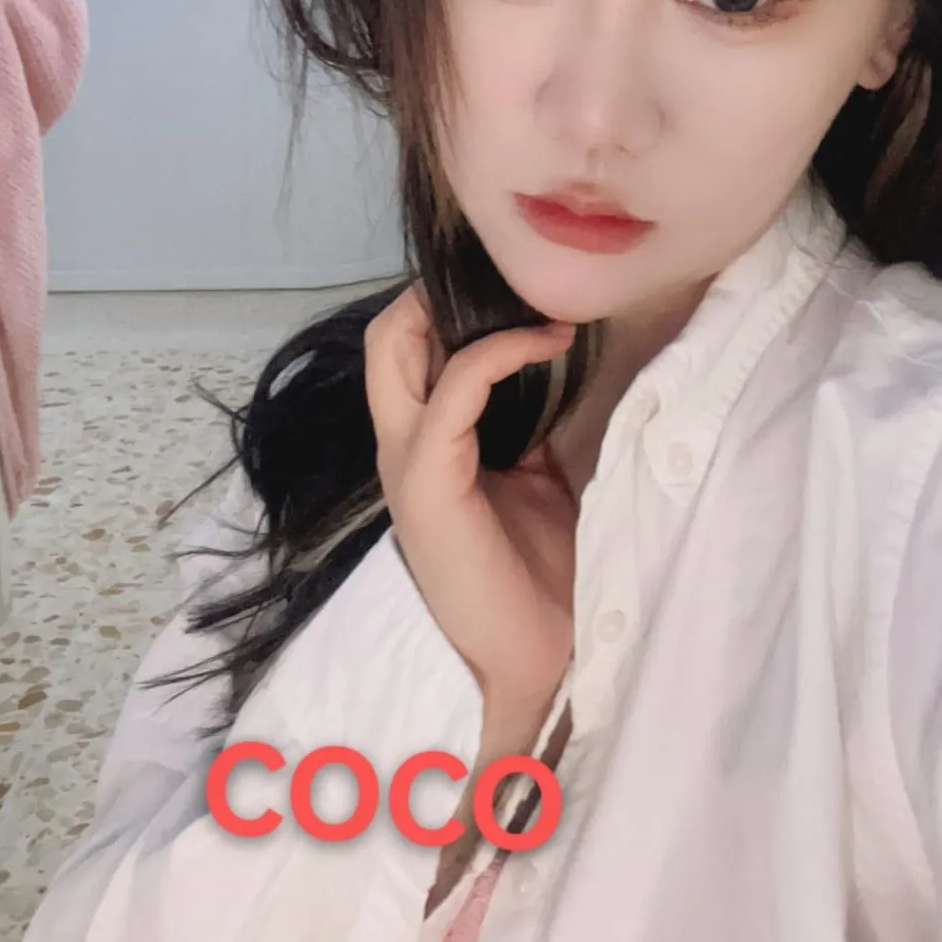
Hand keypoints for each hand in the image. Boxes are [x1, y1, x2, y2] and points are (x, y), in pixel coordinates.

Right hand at [364, 283, 577, 728]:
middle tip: (513, 284)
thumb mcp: (535, 479)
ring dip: (471, 312)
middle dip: (440, 294)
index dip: (451, 307)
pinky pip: (455, 386)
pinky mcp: (426, 479)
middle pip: (386, 337)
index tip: (525, 295)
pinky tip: (545, 343)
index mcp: (425, 444)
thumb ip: (528, 425)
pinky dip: (499, 352)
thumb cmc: (536, 575)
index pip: (407, 350)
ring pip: (397, 347)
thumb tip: (555, 368)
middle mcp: (403, 444)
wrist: (532, 657)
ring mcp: (406, 460)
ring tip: (538, 307)